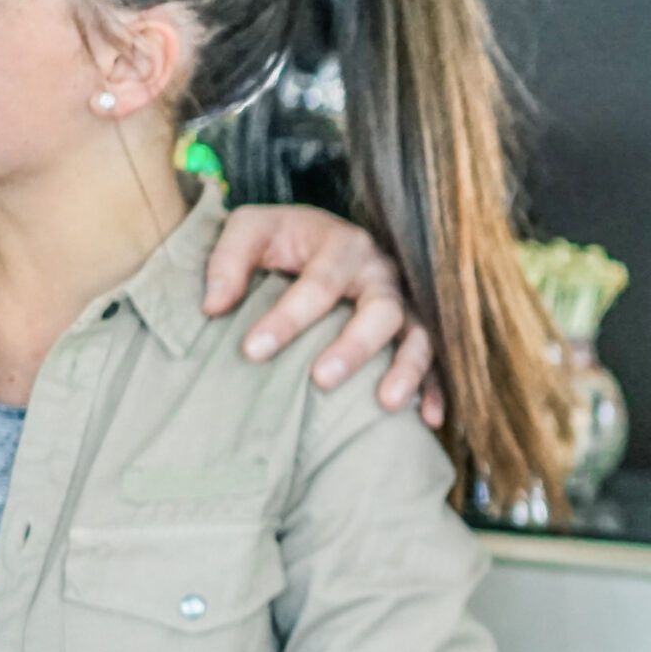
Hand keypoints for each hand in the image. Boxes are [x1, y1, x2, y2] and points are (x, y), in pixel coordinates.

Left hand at [205, 206, 444, 427]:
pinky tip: (428, 421)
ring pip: (419, 335)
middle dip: (354, 346)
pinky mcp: (416, 329)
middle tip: (320, 380)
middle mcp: (382, 273)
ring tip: (385, 404)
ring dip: (407, 370)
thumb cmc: (282, 239)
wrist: (320, 236)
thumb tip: (214, 307)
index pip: (318, 284)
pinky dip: (436, 390)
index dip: (287, 318)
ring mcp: (405, 302)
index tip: (252, 351)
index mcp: (343, 244)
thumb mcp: (251, 231)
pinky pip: (436, 360)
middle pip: (381, 309)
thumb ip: (228, 260)